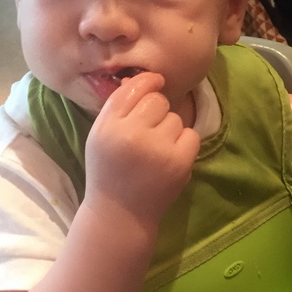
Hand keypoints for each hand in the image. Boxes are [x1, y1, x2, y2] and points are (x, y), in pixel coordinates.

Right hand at [84, 71, 199, 224]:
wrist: (120, 214)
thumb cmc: (108, 170)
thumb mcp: (99, 135)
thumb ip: (118, 106)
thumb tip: (148, 78)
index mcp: (109, 126)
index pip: (134, 88)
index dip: (147, 83)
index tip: (153, 85)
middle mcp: (132, 135)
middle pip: (158, 101)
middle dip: (155, 112)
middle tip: (146, 133)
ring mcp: (158, 150)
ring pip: (175, 118)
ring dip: (169, 130)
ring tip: (155, 150)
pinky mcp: (179, 163)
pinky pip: (191, 135)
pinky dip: (183, 144)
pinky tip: (169, 157)